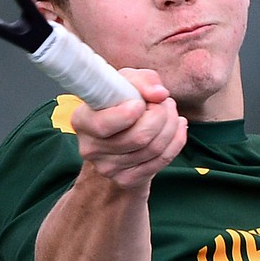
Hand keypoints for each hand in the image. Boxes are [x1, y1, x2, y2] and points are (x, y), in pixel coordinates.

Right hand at [70, 68, 187, 188]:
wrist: (120, 134)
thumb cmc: (121, 101)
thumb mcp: (127, 81)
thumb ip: (143, 80)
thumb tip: (159, 94)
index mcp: (82, 120)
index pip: (103, 125)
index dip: (127, 114)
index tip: (140, 103)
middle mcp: (90, 148)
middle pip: (139, 137)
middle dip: (161, 114)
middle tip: (164, 102)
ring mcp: (108, 168)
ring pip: (155, 148)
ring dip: (172, 124)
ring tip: (170, 111)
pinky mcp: (126, 180)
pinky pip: (163, 160)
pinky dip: (177, 140)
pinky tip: (177, 126)